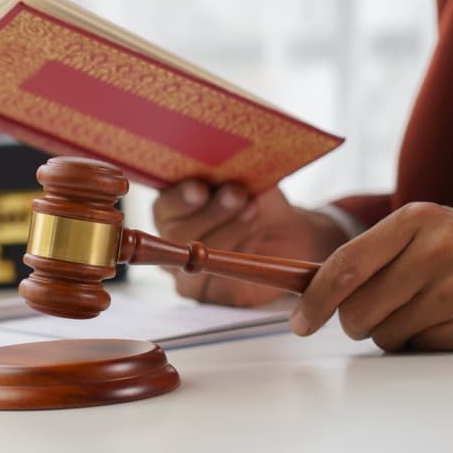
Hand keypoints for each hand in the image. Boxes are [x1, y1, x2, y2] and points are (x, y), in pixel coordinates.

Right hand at [152, 180, 346, 306]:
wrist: (289, 233)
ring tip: (253, 212)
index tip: (201, 188)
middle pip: (175, 231)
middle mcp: (170, 234)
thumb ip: (228, 171)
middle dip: (211, 213)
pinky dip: (234, 256)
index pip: (164, 204)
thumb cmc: (258, 199)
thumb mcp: (246, 177)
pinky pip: (210, 278)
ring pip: (192, 253)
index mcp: (171, 203)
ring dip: (228, 230)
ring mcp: (182, 264)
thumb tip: (224, 161)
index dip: (180, 197)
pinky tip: (252, 238)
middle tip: (238, 195)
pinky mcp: (200, 290)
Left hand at [291, 202, 452, 350]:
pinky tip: (449, 323)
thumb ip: (373, 254)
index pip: (345, 265)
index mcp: (414, 219)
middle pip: (358, 309)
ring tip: (426, 311)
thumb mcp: (425, 233)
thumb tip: (313, 288)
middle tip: (380, 314)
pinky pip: (420, 348)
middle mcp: (436, 247)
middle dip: (358, 322)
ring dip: (395, 333)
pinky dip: (425, 343)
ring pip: (386, 334)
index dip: (315, 299)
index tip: (301, 321)